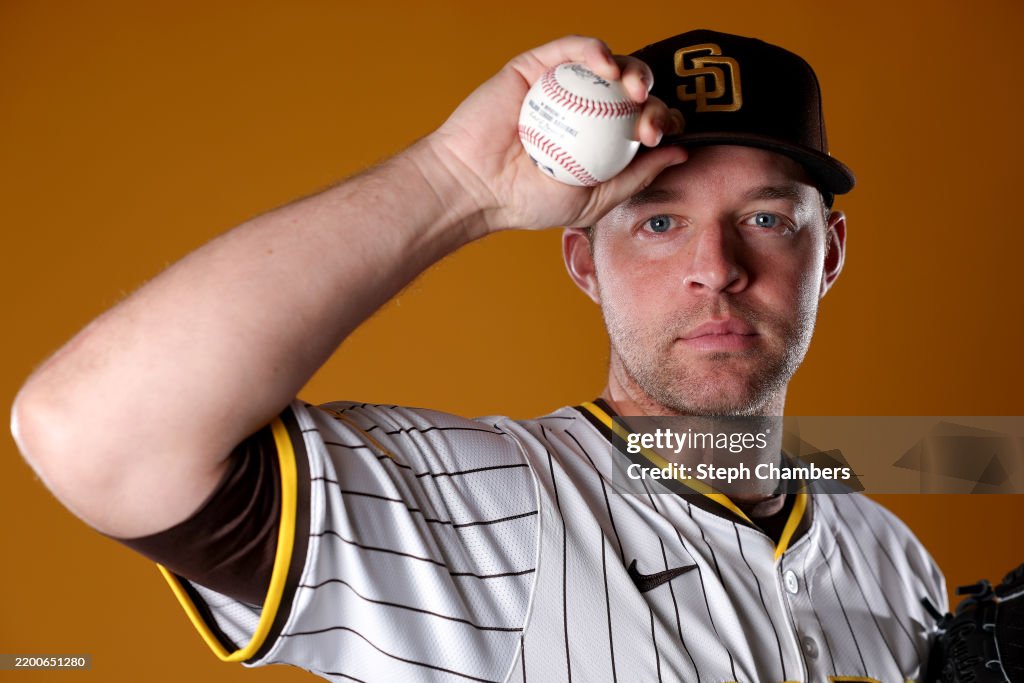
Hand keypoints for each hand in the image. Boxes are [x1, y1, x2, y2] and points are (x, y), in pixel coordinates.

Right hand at [423, 35, 686, 234]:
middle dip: (652, 103)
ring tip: (635, 91)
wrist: (476, 187)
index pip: (643, 121)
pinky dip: (595, 51)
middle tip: (647, 125)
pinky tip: (607, 66)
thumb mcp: (593, 199)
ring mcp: (563, 86)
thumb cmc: (526, 200)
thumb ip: (636, 177)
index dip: (661, 123)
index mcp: (601, 139)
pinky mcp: (537, 66)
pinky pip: (573, 48)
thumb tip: (681, 153)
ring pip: (610, 65)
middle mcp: (586, 109)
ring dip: (633, 72)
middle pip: (634, 91)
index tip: (659, 139)